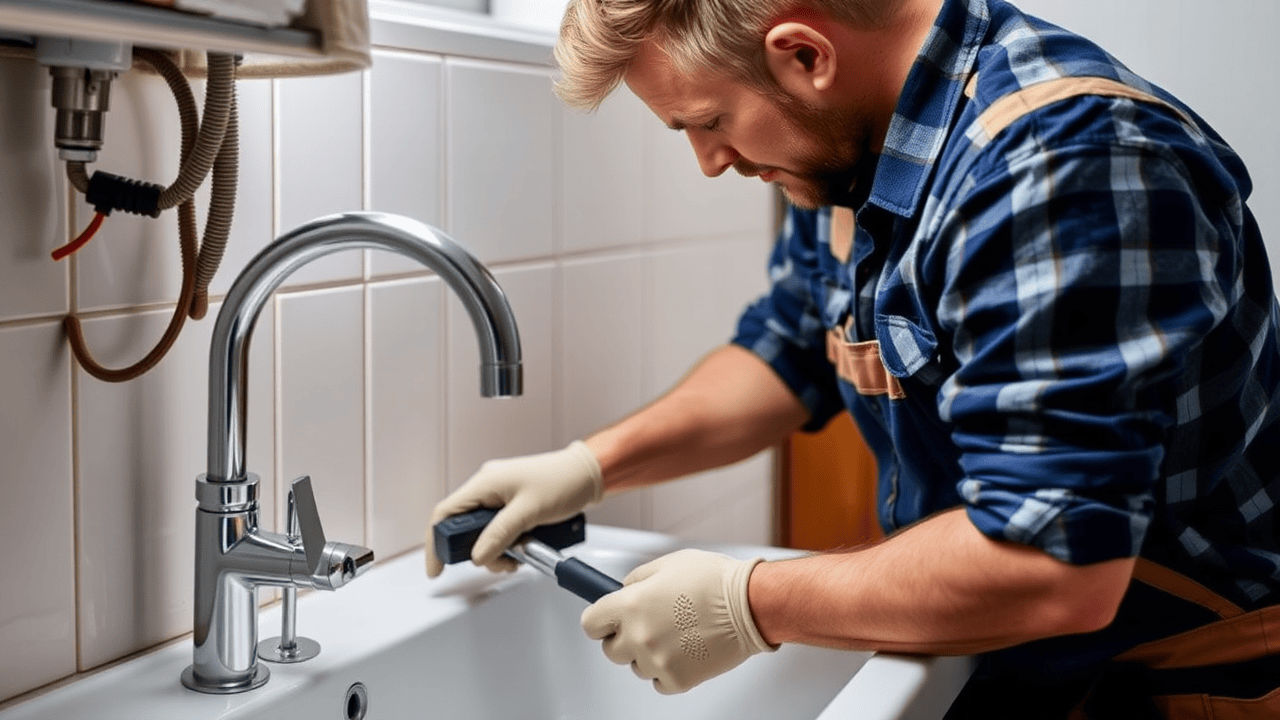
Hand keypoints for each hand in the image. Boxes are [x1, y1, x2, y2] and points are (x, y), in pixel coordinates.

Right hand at [425, 440, 602, 576]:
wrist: (587, 475)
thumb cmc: (562, 482)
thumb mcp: (528, 512)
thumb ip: (500, 534)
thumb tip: (478, 555)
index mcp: (485, 483)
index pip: (445, 513)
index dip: (436, 541)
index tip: (437, 568)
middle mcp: (487, 487)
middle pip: (463, 527)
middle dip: (477, 551)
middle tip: (497, 563)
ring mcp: (499, 495)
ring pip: (482, 531)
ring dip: (495, 549)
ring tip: (516, 557)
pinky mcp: (511, 503)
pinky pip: (498, 528)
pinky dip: (506, 542)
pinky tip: (522, 548)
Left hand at [580, 549, 774, 693]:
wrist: (750, 605)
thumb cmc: (715, 581)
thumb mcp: (668, 564)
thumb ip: (639, 579)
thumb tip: (624, 590)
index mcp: (632, 604)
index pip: (590, 623)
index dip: (600, 620)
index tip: (607, 619)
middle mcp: (640, 635)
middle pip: (610, 650)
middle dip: (623, 638)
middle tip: (645, 625)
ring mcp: (658, 661)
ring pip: (636, 666)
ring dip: (648, 654)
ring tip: (675, 634)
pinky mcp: (678, 680)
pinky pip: (659, 681)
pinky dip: (668, 669)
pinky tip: (684, 650)